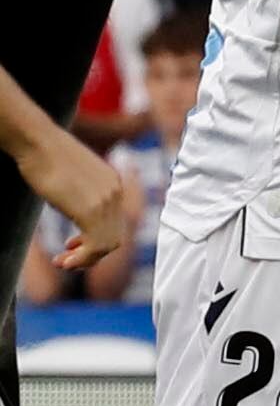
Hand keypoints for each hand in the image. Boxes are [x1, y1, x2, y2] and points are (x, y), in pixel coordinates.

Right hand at [27, 126, 136, 273]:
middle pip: (114, 235)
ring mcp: (106, 201)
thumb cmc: (45, 155)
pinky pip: (96, 245)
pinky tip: (64, 261)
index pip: (114, 221)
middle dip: (91, 253)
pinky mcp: (91, 210)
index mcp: (113, 183)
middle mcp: (115, 193)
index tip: (73, 244)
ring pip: (107, 244)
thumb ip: (82, 192)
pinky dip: (82, 259)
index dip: (96, 239)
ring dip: (85, 260)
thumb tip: (76, 204)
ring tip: (63, 264)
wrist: (37, 141)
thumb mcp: (73, 176)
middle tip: (68, 260)